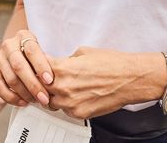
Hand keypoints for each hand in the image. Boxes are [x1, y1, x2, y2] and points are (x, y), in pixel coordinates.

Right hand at [0, 31, 54, 108]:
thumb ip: (48, 62)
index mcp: (23, 36)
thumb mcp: (43, 53)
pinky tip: (22, 102)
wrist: (16, 58)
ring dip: (24, 93)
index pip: (32, 50)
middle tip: (44, 98)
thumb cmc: (35, 58)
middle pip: (19, 66)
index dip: (41, 66)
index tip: (50, 81)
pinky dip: (11, 97)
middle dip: (33, 85)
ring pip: (10, 78)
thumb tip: (60, 77)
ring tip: (35, 101)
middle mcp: (8, 45)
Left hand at [46, 47, 161, 119]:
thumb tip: (61, 63)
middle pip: (40, 88)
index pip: (37, 69)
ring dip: (54, 95)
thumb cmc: (111, 63)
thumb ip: (67, 59)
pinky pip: (66, 110)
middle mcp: (63, 87)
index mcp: (62, 68)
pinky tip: (77, 95)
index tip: (39, 66)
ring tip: (65, 88)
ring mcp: (70, 103)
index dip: (38, 67)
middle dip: (43, 82)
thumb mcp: (84, 52)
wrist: (130, 79)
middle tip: (49, 78)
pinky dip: (68, 104)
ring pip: (51, 102)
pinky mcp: (80, 114)